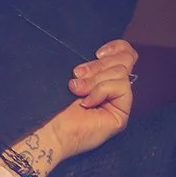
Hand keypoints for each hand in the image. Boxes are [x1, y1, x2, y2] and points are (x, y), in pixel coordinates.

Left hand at [11, 40, 137, 175]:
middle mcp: (114, 91)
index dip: (117, 48)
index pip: (126, 55)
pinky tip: (86, 103)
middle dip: (98, 66)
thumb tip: (103, 54)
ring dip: (95, 80)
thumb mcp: (77, 76)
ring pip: (121, 73)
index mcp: (105, 79)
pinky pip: (120, 87)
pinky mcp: (121, 114)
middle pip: (124, 61)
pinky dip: (100, 91)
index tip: (97, 52)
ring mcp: (118, 103)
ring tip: (77, 91)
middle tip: (77, 76)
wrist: (49, 128)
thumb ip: (94, 65)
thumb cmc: (55, 104)